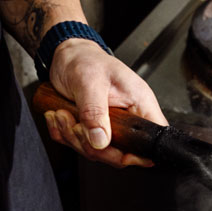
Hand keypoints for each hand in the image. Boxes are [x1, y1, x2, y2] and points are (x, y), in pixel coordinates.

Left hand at [43, 40, 167, 168]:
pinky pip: (79, 145)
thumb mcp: (90, 82)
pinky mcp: (93, 131)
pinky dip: (63, 135)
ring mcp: (110, 127)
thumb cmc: (85, 60)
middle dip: (93, 146)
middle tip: (75, 124)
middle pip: (121, 154)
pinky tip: (59, 117)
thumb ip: (95, 112)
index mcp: (139, 105)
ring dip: (73, 137)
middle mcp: (128, 119)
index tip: (120, 153)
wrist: (66, 56)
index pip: (152, 138)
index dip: (140, 154)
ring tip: (62, 114)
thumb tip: (101, 140)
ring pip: (97, 152)